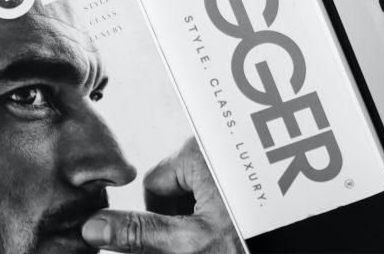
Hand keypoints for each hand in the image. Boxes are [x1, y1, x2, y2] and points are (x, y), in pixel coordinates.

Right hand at [82, 139, 240, 253]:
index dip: (161, 216)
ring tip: (227, 227)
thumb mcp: (186, 242)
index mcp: (200, 150)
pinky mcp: (251, 161)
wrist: (292, 235)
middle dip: (183, 212)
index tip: (183, 234)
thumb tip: (91, 228)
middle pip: (177, 181)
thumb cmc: (243, 238)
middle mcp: (219, 140)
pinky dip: (224, 202)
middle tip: (207, 233)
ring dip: (204, 209)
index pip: (155, 181)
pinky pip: (222, 179)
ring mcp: (237, 150)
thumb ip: (138, 233)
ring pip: (199, 182)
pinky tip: (239, 219)